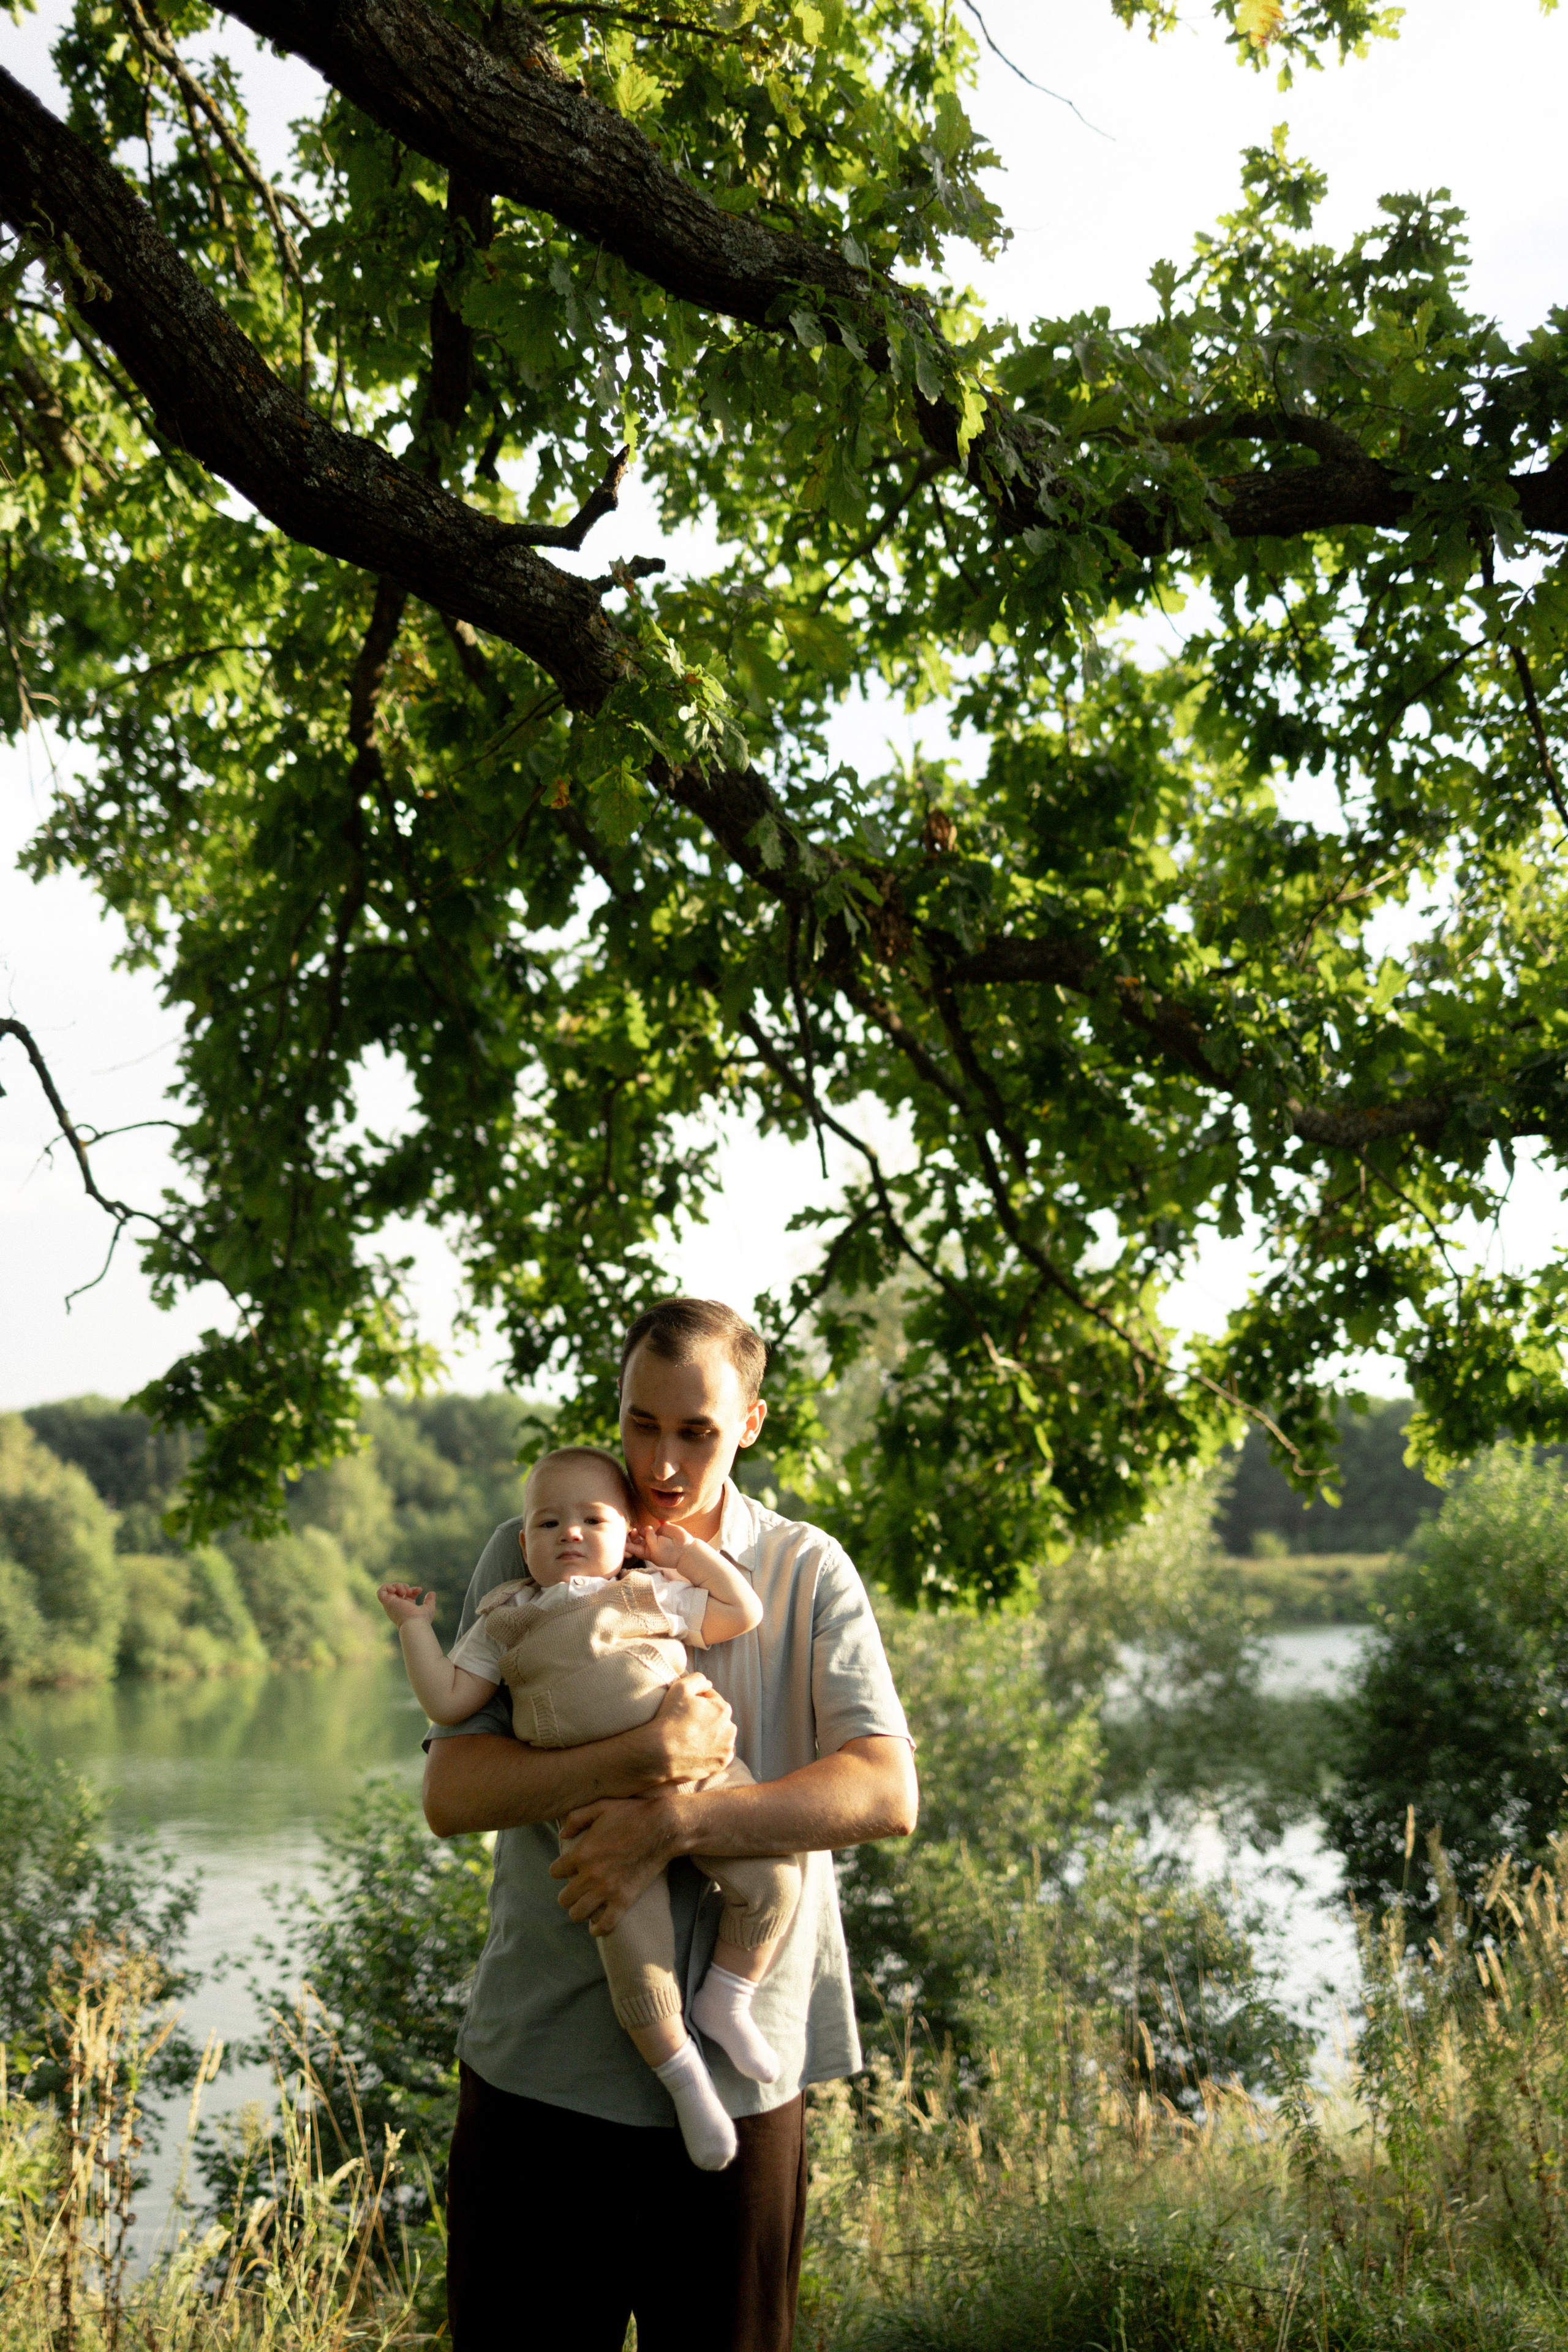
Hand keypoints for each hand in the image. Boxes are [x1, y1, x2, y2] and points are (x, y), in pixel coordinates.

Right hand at [377, 1581, 434, 1627]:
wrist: (414, 1623)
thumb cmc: (421, 1619)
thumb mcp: (428, 1608)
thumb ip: (429, 1601)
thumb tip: (432, 1592)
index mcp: (406, 1608)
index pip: (407, 1595)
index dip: (413, 1589)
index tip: (420, 1590)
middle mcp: (397, 1606)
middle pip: (397, 1591)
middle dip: (405, 1586)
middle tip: (410, 1591)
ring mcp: (391, 1604)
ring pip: (390, 1589)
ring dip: (398, 1585)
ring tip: (404, 1590)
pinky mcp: (386, 1602)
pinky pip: (380, 1591)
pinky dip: (386, 1586)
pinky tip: (395, 1589)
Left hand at [550, 1792, 678, 1933]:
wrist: (662, 1827)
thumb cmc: (632, 1814)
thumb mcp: (601, 1806)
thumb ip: (577, 1818)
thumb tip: (562, 1834)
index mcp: (582, 1853)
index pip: (555, 1872)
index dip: (560, 1870)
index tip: (568, 1869)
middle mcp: (590, 1875)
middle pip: (564, 1898)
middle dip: (568, 1894)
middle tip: (576, 1889)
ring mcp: (607, 1890)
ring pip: (578, 1914)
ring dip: (579, 1910)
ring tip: (586, 1904)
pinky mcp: (624, 1900)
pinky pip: (604, 1925)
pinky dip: (598, 1928)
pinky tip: (596, 1926)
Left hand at [624, 1519, 688, 1574]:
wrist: (685, 1549)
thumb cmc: (668, 1553)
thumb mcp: (654, 1549)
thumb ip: (649, 1537)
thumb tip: (647, 1528)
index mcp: (646, 1551)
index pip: (633, 1547)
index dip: (626, 1544)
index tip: (619, 1539)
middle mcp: (649, 1543)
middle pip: (637, 1538)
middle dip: (633, 1534)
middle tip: (634, 1531)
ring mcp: (656, 1535)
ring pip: (645, 1529)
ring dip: (641, 1528)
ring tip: (643, 1528)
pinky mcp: (664, 1528)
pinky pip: (659, 1523)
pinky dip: (658, 1520)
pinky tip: (659, 1520)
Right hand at [640, 1671, 734, 1785]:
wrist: (660, 1752)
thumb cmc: (669, 1718)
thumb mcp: (681, 1687)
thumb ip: (698, 1679)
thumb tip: (708, 1684)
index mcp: (723, 1709)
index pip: (712, 1700)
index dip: (697, 1701)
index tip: (685, 1708)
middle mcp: (730, 1729)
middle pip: (717, 1719)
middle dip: (706, 1718)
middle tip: (686, 1723)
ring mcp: (726, 1749)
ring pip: (719, 1738)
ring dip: (710, 1736)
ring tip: (691, 1737)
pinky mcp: (720, 1765)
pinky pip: (718, 1756)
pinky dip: (710, 1753)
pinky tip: (696, 1750)